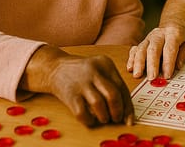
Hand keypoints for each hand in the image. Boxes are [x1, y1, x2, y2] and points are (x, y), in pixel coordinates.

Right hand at [19, 46, 133, 126]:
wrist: (56, 67)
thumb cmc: (84, 72)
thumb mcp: (100, 70)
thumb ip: (113, 85)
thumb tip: (126, 110)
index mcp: (106, 63)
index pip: (122, 87)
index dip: (128, 106)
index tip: (129, 119)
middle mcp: (95, 71)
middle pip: (113, 95)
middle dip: (118, 112)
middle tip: (116, 119)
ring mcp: (81, 82)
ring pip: (99, 104)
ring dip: (104, 116)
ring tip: (104, 118)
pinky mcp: (69, 94)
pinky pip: (82, 113)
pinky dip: (89, 120)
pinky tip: (91, 119)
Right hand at [127, 24, 184, 79]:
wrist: (173, 23)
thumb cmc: (182, 36)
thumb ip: (183, 54)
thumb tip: (177, 66)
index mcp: (173, 33)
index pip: (170, 48)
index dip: (168, 63)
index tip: (167, 76)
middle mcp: (159, 34)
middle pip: (154, 48)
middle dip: (152, 64)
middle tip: (151, 78)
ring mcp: (149, 37)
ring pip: (142, 48)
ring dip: (139, 62)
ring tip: (137, 75)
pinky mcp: (143, 42)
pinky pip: (135, 49)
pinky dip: (132, 58)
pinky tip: (130, 68)